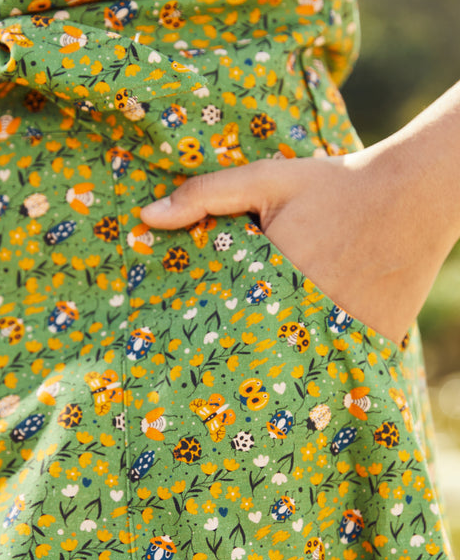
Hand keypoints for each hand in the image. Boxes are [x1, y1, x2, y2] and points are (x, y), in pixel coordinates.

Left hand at [142, 83, 459, 345]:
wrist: (412, 194)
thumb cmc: (334, 186)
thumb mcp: (266, 180)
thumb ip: (205, 195)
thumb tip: (147, 217)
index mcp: (274, 276)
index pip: (227, 322)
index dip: (208, 336)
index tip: (186, 350)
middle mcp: (309, 309)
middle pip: (263, 349)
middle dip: (244, 356)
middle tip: (214, 376)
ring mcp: (347, 329)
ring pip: (302, 363)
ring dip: (284, 367)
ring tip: (262, 379)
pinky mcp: (378, 338)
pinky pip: (343, 362)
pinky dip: (327, 365)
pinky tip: (310, 365)